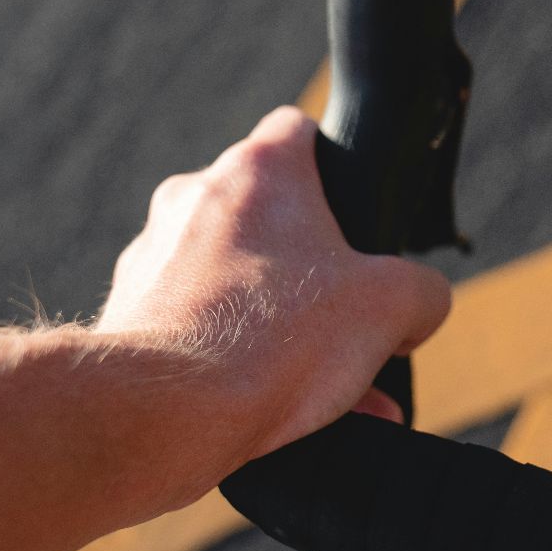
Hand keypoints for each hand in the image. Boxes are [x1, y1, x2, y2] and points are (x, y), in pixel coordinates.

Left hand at [96, 106, 449, 498]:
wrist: (166, 411)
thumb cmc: (276, 338)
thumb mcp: (391, 306)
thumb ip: (423, 292)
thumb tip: (418, 307)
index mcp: (258, 171)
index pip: (298, 131)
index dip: (335, 165)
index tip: (354, 215)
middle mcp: (194, 199)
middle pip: (271, 220)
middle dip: (317, 276)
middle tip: (353, 329)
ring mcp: (152, 256)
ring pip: (236, 283)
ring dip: (283, 330)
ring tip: (331, 397)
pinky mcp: (128, 315)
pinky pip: (200, 330)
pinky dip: (238, 365)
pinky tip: (279, 419)